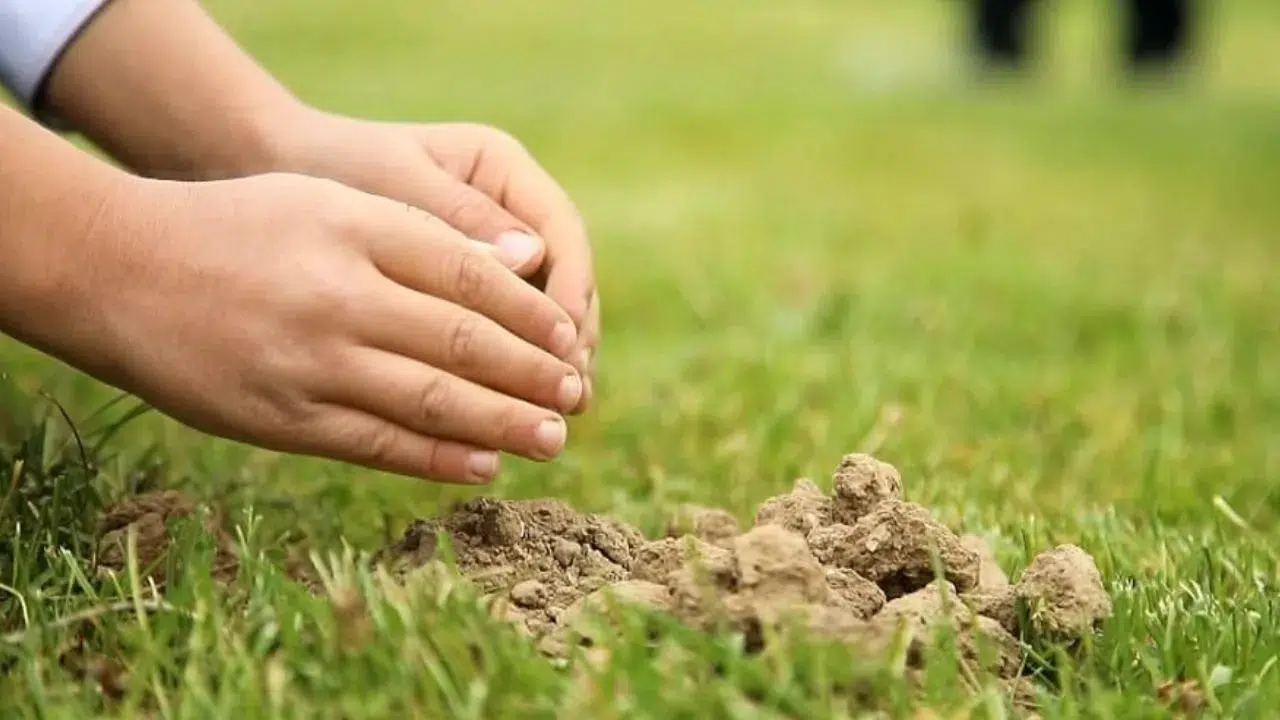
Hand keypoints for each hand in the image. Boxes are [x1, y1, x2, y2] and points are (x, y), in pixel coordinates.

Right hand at [46, 172, 585, 483]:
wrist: (123, 270)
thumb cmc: (241, 227)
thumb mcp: (331, 201)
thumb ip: (420, 232)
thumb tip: (522, 265)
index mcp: (359, 231)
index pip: (473, 276)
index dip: (533, 313)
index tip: (569, 338)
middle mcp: (341, 296)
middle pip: (464, 342)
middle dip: (532, 375)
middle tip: (577, 396)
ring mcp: (311, 363)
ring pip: (431, 401)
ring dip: (502, 425)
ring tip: (553, 438)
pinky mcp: (283, 419)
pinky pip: (377, 444)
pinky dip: (437, 459)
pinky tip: (483, 466)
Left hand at [267, 112, 598, 410]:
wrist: (276, 172)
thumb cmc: (331, 172)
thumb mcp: (391, 185)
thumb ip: (457, 219)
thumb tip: (532, 259)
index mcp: (500, 167)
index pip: (562, 233)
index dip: (570, 291)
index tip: (563, 342)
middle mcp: (508, 208)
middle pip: (564, 280)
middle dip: (570, 342)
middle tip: (570, 396)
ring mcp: (495, 251)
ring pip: (544, 315)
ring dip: (552, 367)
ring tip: (554, 417)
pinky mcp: (472, 290)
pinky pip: (507, 333)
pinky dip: (514, 373)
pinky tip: (513, 415)